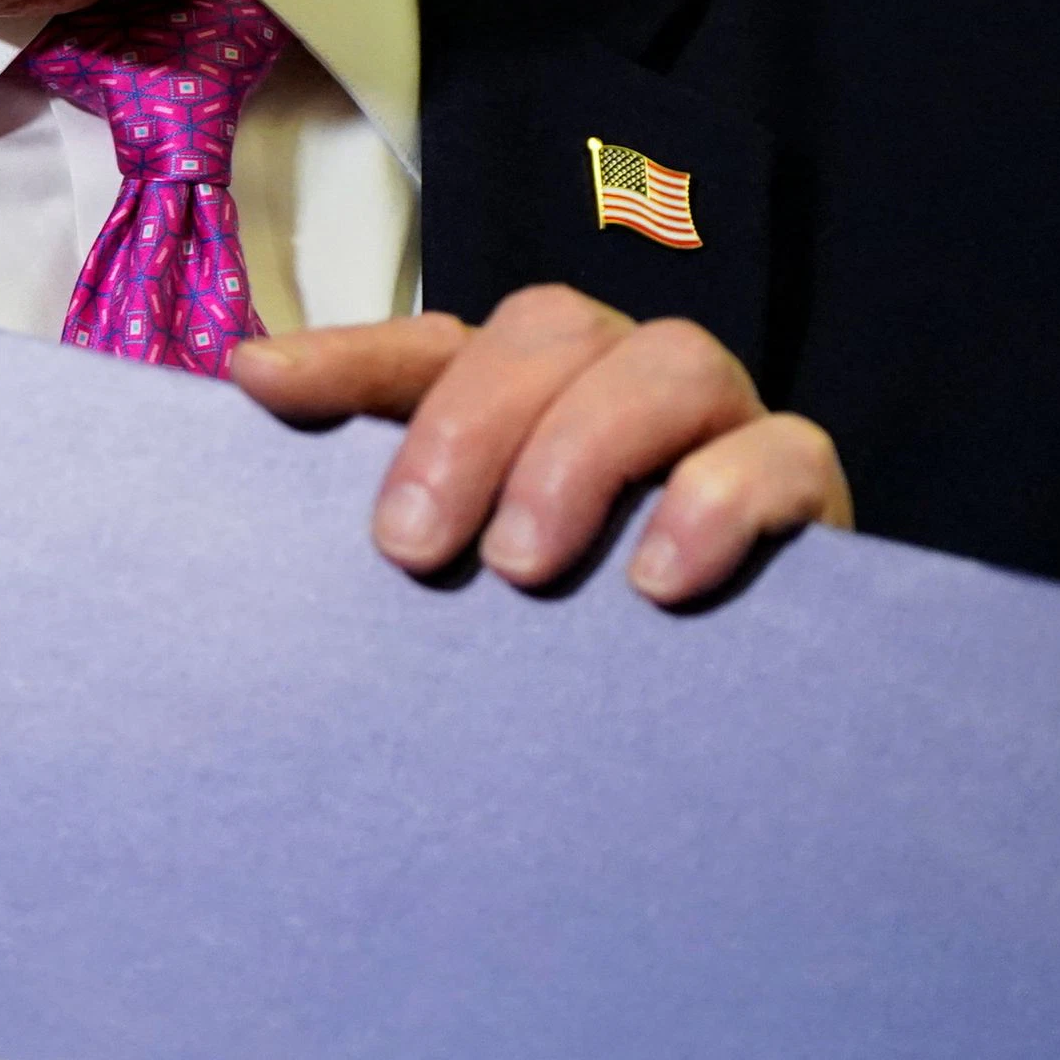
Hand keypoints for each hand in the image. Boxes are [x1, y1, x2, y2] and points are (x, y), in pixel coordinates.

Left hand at [228, 286, 851, 604]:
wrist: (729, 730)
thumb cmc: (563, 646)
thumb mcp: (462, 581)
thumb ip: (390, 516)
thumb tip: (251, 407)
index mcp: (527, 396)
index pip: (432, 344)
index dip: (347, 357)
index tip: (259, 386)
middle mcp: (621, 384)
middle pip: (550, 329)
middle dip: (470, 424)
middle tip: (410, 547)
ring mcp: (725, 425)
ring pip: (673, 362)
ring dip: (584, 454)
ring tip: (523, 567)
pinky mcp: (808, 489)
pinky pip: (786, 452)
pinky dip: (718, 503)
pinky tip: (658, 582)